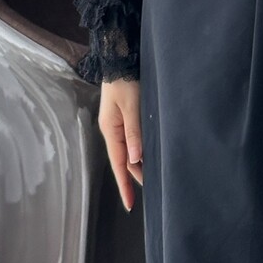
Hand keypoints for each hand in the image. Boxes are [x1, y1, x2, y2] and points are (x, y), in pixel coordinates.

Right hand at [99, 78, 143, 210]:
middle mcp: (113, 130)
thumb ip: (134, 132)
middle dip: (134, 176)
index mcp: (111, 130)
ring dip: (138, 163)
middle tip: (151, 190)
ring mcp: (118, 123)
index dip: (125, 185)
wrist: (120, 58)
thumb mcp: (131, 106)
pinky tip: (148, 154)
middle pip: (124, 159)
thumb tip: (135, 159)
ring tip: (152, 177)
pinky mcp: (125, 116)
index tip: (131, 205)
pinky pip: (131, 139)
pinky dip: (139, 149)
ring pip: (129, 150)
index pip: (118, 164)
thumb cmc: (125, 81)